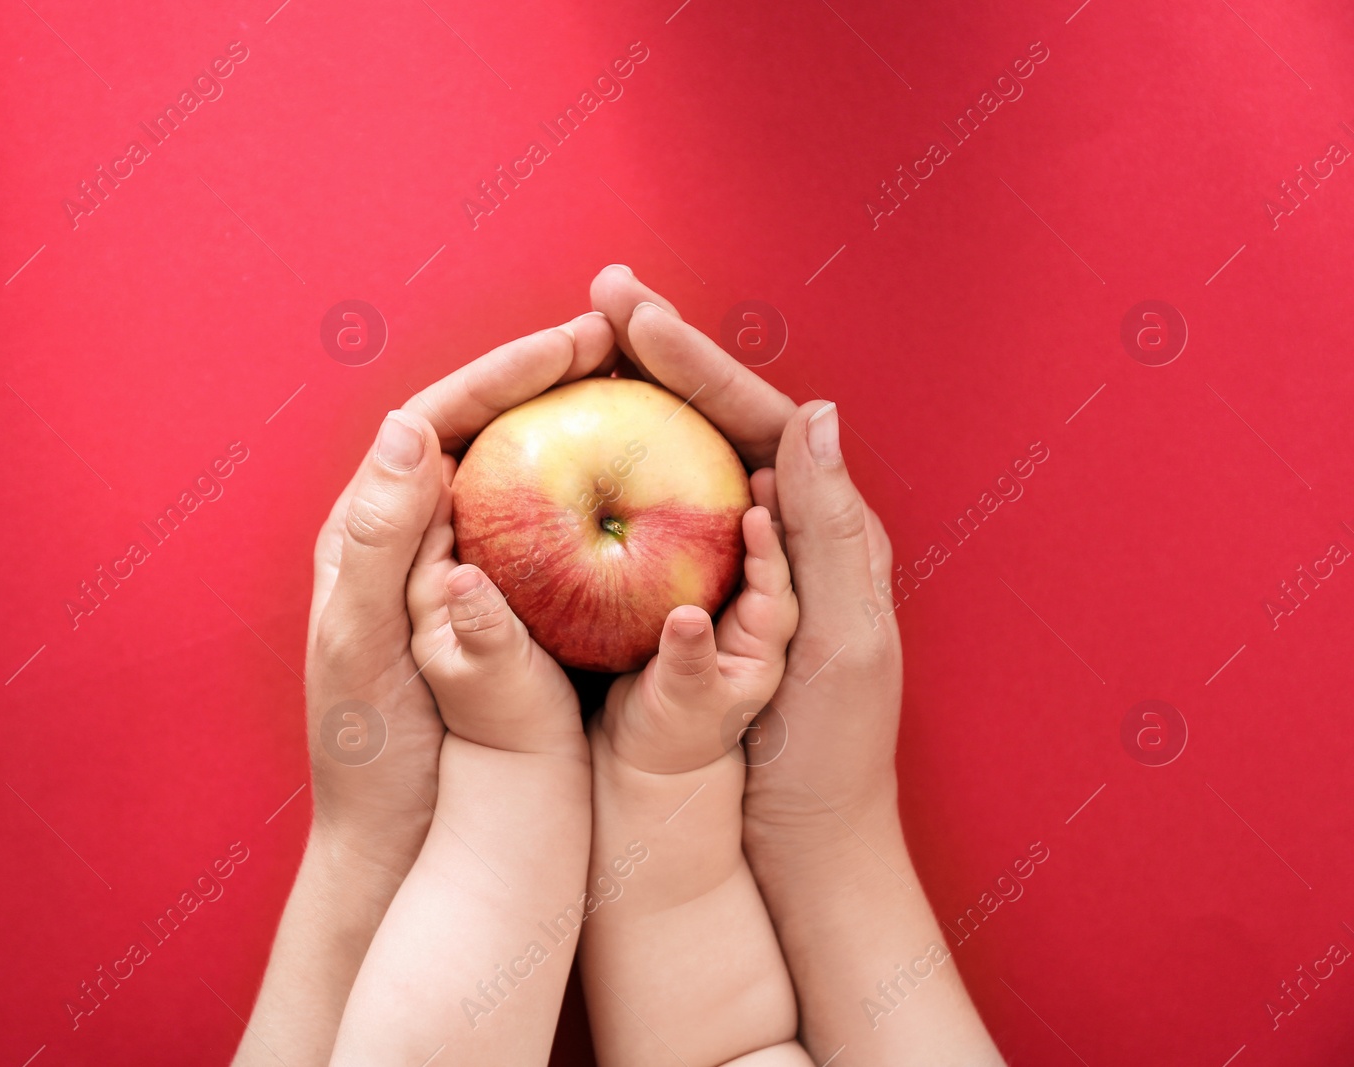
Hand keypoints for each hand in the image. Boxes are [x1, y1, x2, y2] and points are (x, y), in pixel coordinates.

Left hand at [237, 312, 614, 1066]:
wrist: (399, 841)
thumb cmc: (371, 750)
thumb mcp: (361, 642)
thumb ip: (379, 539)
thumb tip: (409, 427)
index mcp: (367, 529)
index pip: (436, 420)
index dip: (505, 373)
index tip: (578, 341)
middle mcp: (412, 535)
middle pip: (484, 431)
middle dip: (548, 380)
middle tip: (621, 344)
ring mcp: (459, 570)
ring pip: (521, 473)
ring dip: (574, 425)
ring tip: (637, 387)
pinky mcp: (499, 609)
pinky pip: (548, 532)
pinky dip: (589, 495)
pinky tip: (636, 482)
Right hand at [588, 265, 899, 832]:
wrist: (797, 846)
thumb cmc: (829, 754)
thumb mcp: (845, 643)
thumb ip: (833, 532)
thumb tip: (816, 412)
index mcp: (829, 526)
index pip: (757, 415)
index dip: (693, 357)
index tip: (628, 308)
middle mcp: (785, 528)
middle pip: (713, 418)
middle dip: (657, 351)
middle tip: (597, 293)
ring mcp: (734, 562)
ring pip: (677, 455)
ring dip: (632, 395)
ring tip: (578, 343)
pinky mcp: (692, 599)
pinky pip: (649, 516)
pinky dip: (613, 468)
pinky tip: (570, 444)